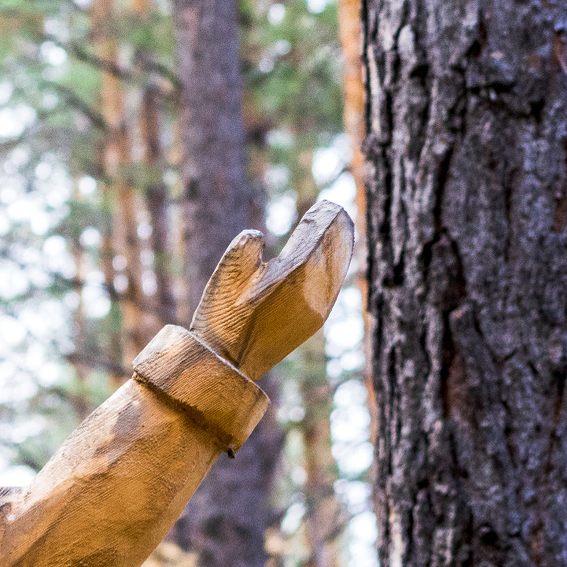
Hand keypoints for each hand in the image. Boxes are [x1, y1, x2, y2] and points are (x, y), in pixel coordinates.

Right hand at [187, 200, 355, 376]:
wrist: (227, 362)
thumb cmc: (222, 314)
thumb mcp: (226, 272)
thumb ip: (247, 246)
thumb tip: (261, 236)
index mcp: (291, 277)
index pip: (315, 241)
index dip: (322, 221)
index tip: (328, 204)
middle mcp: (311, 294)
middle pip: (331, 256)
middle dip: (336, 233)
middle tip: (340, 211)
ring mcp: (315, 311)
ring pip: (335, 273)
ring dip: (340, 251)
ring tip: (343, 232)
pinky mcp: (313, 323)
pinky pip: (331, 289)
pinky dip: (335, 272)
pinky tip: (335, 265)